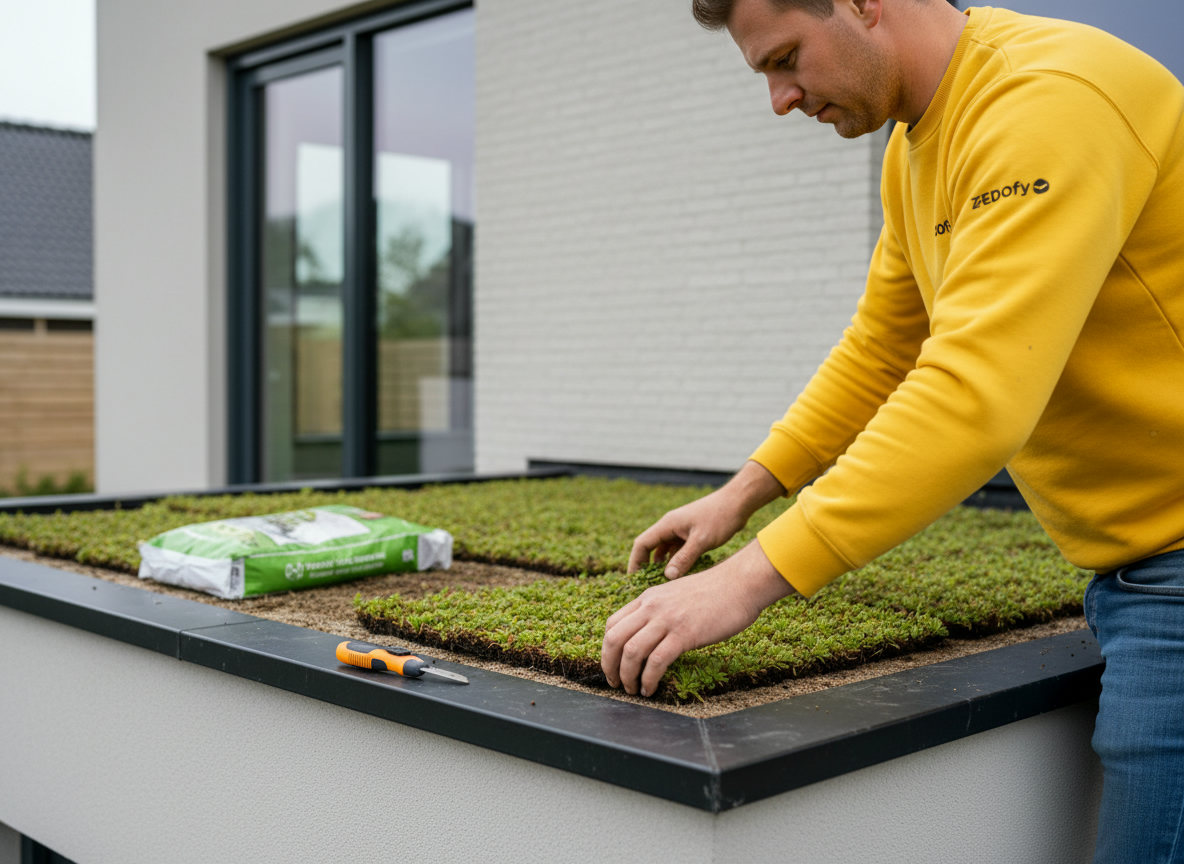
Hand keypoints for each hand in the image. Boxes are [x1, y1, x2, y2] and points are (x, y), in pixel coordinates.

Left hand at [602, 541, 796, 696]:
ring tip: (633, 690)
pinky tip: (651, 689)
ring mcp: (667, 619)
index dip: (607, 649)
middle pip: (614, 639)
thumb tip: (651, 634)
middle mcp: (652, 607)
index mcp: (648, 598)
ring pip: (631, 652)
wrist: (741, 583)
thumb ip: (660, 611)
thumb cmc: (715, 592)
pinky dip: (649, 679)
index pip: (612, 624)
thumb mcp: (677, 595)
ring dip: (627, 676)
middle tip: (615, 682)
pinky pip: (656, 661)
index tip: (612, 664)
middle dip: (609, 665)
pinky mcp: (685, 634)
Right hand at [628, 460, 785, 578]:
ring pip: (664, 549)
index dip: (635, 562)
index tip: (633, 579)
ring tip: (663, 584)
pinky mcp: (690, 533)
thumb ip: (684, 559)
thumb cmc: (720, 517)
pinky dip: (675, 561)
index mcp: (667, 524)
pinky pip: (676, 549)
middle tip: (645, 585)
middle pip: (650, 547)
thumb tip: (667, 577)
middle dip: (646, 565)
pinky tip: (680, 574)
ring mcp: (680, 529)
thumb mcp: (701, 541)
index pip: (642, 544)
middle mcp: (670, 526)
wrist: (738, 502)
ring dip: (662, 565)